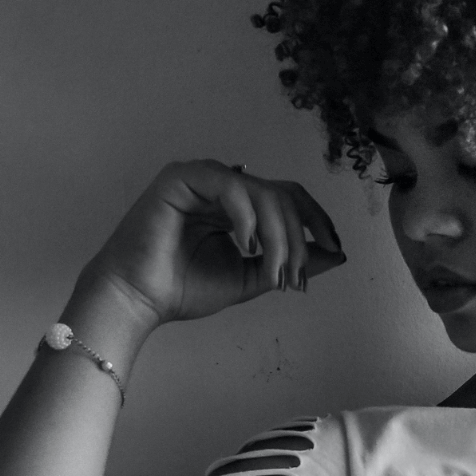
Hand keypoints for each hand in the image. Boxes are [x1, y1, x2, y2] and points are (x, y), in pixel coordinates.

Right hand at [80, 160, 345, 327]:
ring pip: (263, 192)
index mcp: (238, 206)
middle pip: (283, 195)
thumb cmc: (184, 288)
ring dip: (278, 236)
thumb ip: (289, 262)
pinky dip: (247, 217)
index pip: (288, 198)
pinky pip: (232, 185)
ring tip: (271, 271)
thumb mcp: (251, 277)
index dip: (316, 220)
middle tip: (296, 277)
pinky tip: (246, 245)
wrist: (139, 300)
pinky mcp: (182, 176)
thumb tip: (336, 254)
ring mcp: (203, 177)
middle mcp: (223, 186)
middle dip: (299, 237)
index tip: (334, 249)